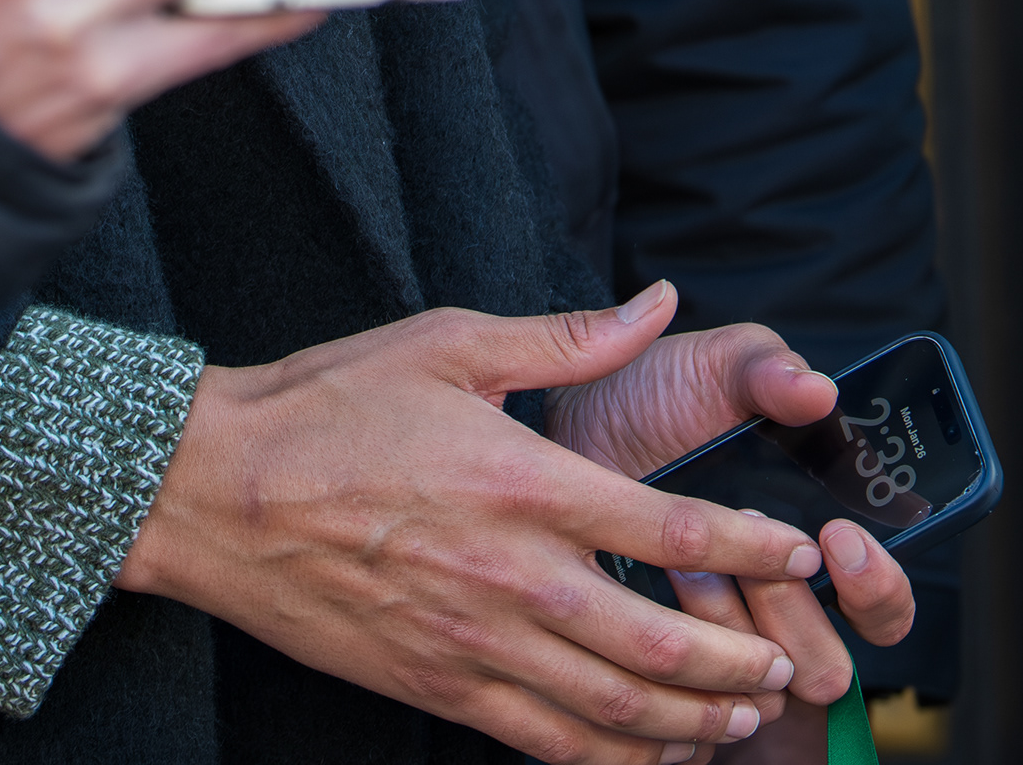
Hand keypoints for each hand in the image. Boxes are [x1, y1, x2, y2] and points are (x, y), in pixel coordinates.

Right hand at [118, 289, 823, 761]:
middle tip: (786, 662)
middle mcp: (514, 575)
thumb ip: (568, 338)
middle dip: (737, 659)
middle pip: (660, 640)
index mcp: (526, 481)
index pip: (672, 525)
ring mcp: (476, 644)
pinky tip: (648, 757)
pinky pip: (545, 744)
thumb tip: (659, 304)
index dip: (753, 546)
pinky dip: (610, 760)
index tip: (802, 551)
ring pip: (613, 707)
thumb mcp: (451, 343)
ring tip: (739, 718)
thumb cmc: (333, 403)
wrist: (219, 491)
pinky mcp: (439, 687)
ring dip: (690, 721)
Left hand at [549, 285, 913, 746]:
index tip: (835, 538)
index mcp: (817, 544)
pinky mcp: (676, 679)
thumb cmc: (654, 397)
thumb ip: (770, 370)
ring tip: (683, 564)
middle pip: (826, 666)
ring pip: (762, 692)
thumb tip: (819, 392)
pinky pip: (696, 713)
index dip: (875, 586)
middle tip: (738, 537)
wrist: (570, 423)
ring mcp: (730, 651)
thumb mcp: (717, 366)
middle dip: (784, 607)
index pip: (881, 606)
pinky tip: (649, 598)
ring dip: (725, 624)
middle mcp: (784, 610)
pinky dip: (678, 664)